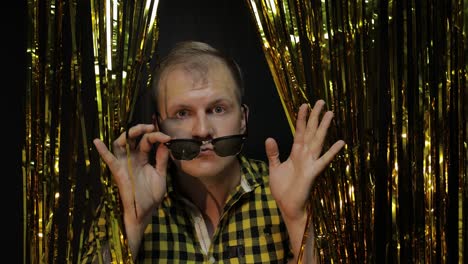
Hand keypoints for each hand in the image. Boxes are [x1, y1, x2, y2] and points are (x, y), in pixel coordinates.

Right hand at [93, 124, 170, 254]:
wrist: (145, 212)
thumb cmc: (151, 196)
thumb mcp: (160, 175)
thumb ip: (162, 160)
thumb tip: (165, 144)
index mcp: (143, 158)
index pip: (148, 141)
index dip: (157, 136)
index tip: (168, 138)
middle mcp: (132, 159)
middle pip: (132, 138)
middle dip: (140, 129)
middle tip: (151, 127)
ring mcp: (125, 164)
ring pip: (120, 144)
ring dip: (128, 134)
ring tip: (139, 129)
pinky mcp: (119, 172)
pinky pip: (109, 160)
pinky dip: (102, 151)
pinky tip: (97, 142)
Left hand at [266, 100, 344, 221]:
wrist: (288, 206)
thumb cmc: (283, 189)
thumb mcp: (274, 168)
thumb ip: (273, 153)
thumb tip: (269, 138)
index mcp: (296, 153)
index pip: (299, 131)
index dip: (301, 118)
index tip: (304, 105)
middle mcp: (305, 155)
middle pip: (311, 131)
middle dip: (315, 117)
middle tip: (320, 101)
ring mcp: (310, 162)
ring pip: (318, 141)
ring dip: (323, 127)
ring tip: (330, 114)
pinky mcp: (313, 172)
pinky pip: (323, 160)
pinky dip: (332, 151)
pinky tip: (341, 142)